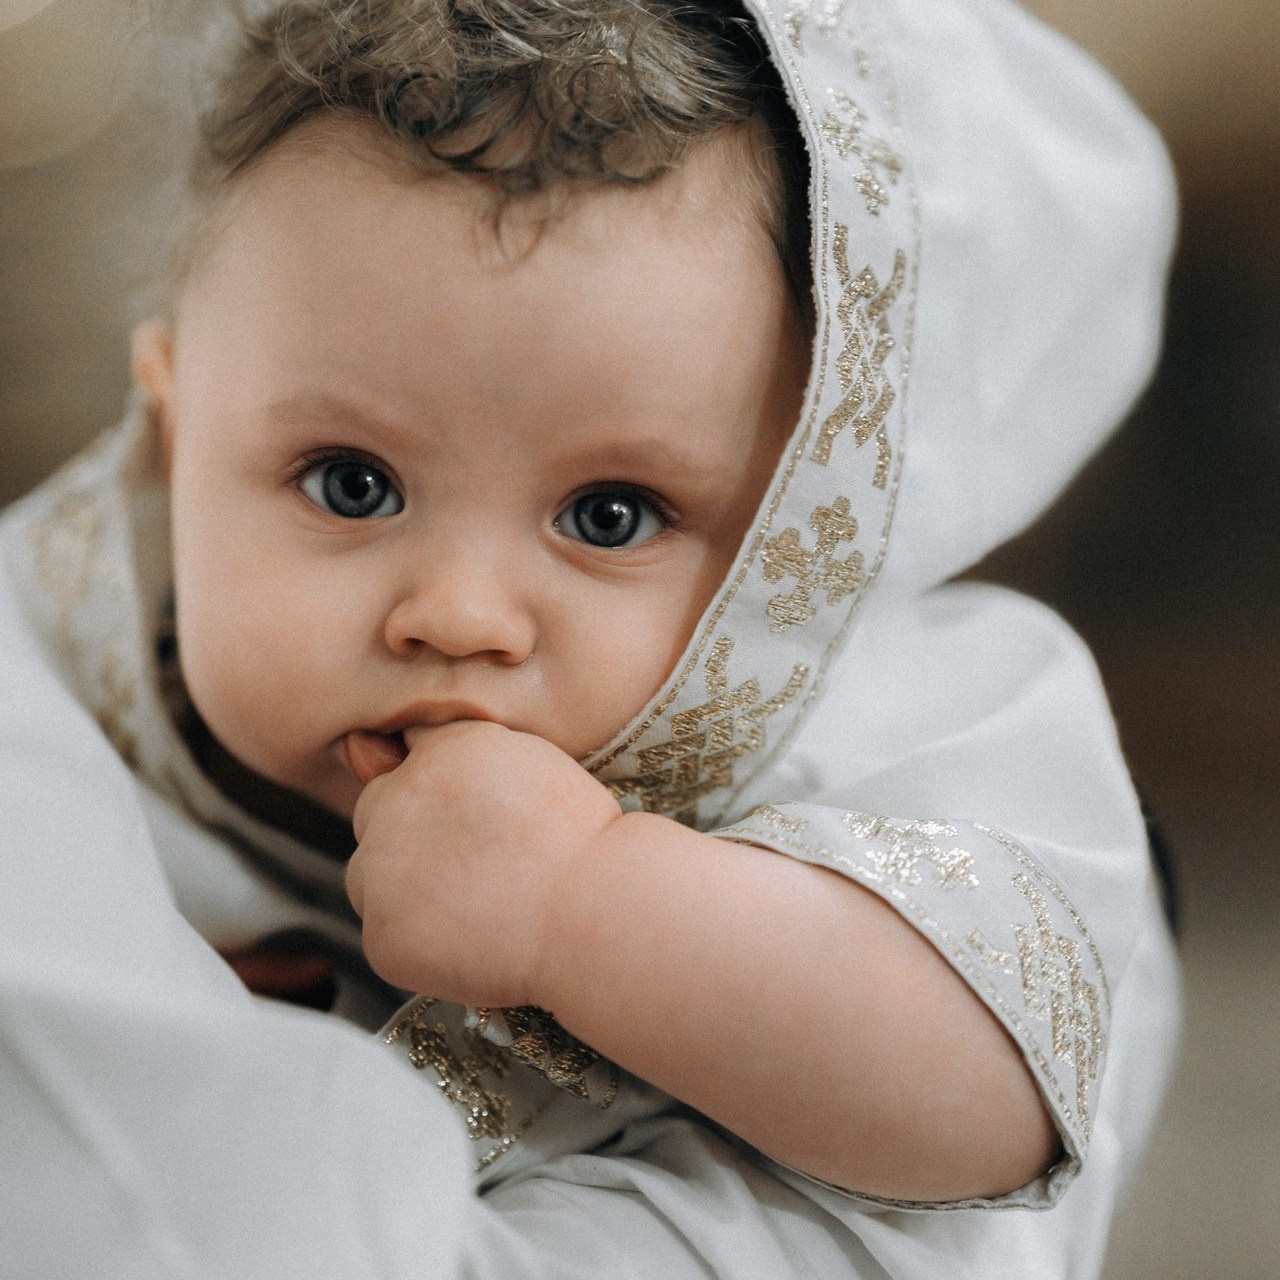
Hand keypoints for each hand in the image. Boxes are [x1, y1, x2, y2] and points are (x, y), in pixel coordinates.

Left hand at [345, 720, 621, 1006]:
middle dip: (410, 835)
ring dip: (403, 886)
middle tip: (481, 865)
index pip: (407, 763)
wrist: (598, 914)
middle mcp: (396, 800)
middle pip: (374, 813)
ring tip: (477, 902)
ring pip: (368, 875)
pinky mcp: (382, 934)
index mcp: (437, 750)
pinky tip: (472, 939)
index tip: (486, 823)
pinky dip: (418, 941)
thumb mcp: (522, 764)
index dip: (445, 797)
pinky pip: (384, 933)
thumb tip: (352, 745)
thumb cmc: (577, 840)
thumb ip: (448, 749)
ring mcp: (382, 869)